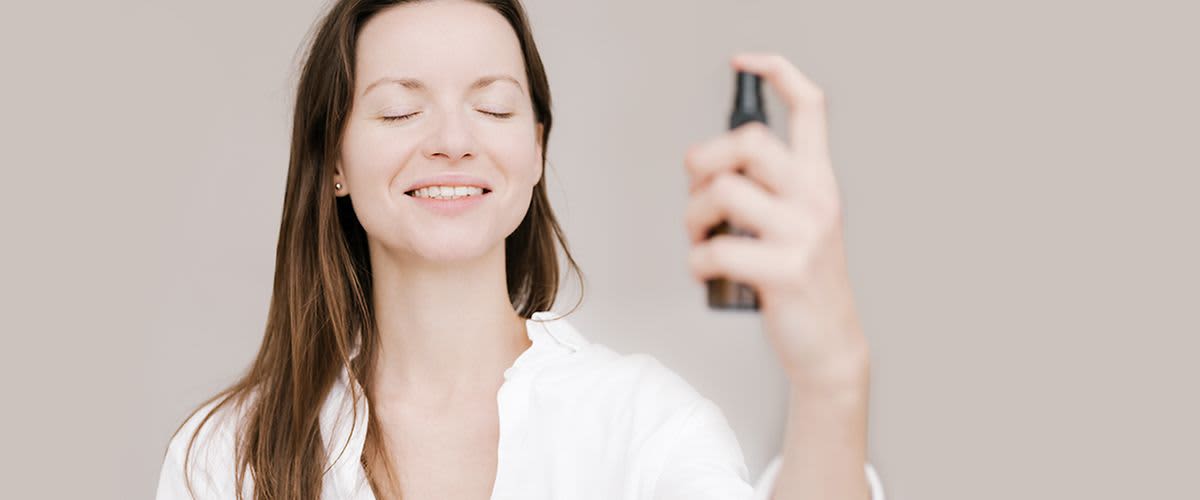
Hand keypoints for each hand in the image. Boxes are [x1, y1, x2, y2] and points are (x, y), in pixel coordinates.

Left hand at [684, 52, 868, 383]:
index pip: (810, 107)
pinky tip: (706, 272)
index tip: (744, 62)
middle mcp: (817, 198)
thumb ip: (766, 189)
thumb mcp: (796, 223)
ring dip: (692, 216)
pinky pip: (717, 249)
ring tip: (700, 238)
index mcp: (818, 180)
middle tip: (697, 193)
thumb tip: (708, 167)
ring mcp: (804, 234)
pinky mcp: (785, 271)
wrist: (827, 345)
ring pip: (723, 192)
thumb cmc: (799, 281)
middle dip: (703, 162)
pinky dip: (696, 261)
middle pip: (749, 142)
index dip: (777, 73)